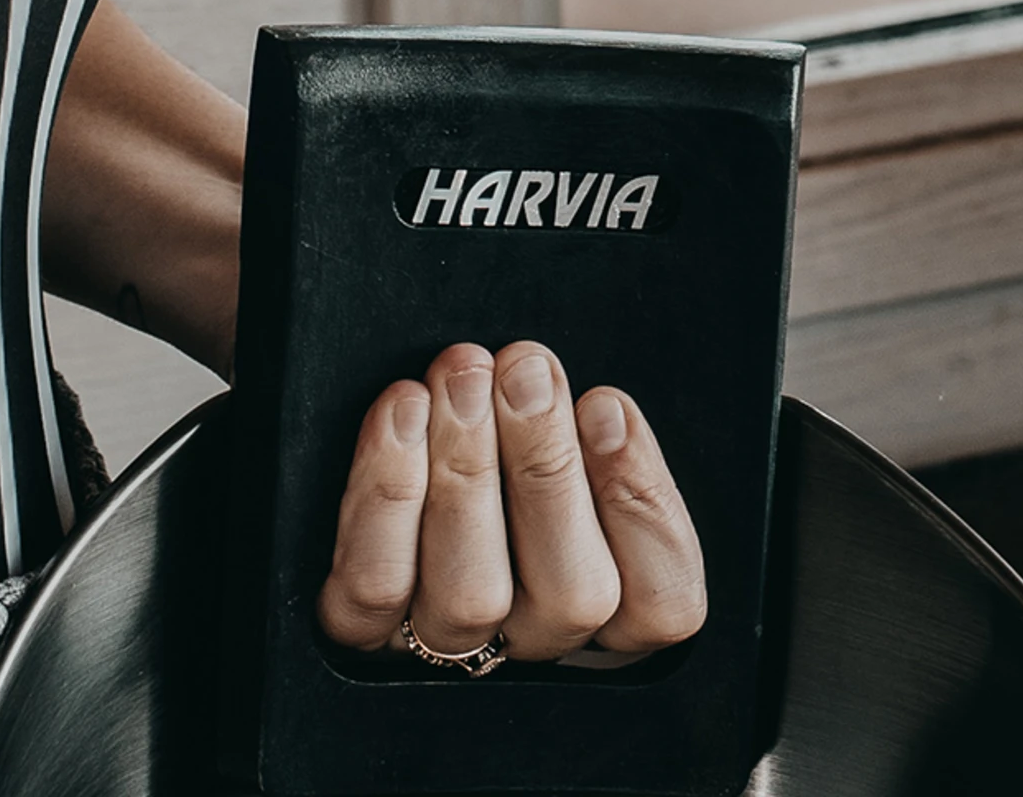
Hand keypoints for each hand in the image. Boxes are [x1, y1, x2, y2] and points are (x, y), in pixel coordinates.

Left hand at [314, 341, 707, 666]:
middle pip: (572, 596)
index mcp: (607, 606)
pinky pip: (375, 584)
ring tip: (464, 376)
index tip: (605, 405)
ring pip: (473, 594)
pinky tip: (402, 410)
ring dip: (470, 469)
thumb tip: (602, 413)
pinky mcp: (359, 633)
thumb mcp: (565, 438)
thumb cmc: (495, 449)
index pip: (663, 604)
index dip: (644, 506)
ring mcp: (445, 650)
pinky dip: (387, 492)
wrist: (385, 484)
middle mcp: (531, 642)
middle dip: (548, 466)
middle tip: (526, 371)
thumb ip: (592, 434)